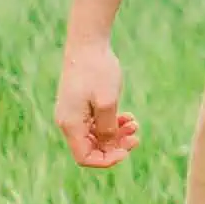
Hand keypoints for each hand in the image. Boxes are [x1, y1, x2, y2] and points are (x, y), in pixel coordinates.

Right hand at [54, 42, 139, 168]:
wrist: (87, 44)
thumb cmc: (97, 70)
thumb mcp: (108, 101)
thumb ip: (108, 128)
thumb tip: (110, 146)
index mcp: (71, 124)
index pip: (85, 157)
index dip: (106, 160)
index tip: (126, 151)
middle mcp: (69, 122)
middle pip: (91, 148)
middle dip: (115, 146)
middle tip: (136, 137)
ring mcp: (74, 113)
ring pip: (96, 135)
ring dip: (117, 134)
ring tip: (134, 124)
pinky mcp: (81, 105)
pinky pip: (96, 123)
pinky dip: (112, 122)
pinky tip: (128, 116)